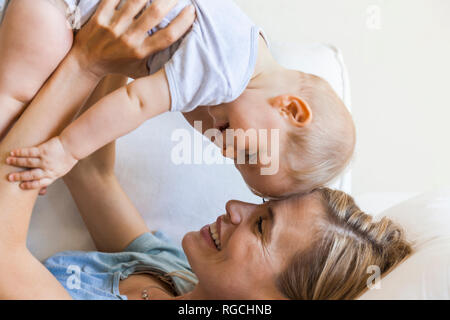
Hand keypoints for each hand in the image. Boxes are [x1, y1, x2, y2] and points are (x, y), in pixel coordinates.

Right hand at [6, 137, 77, 189]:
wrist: (73, 146)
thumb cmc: (67, 158)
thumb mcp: (62, 170)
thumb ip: (52, 175)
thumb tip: (43, 186)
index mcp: (53, 175)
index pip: (40, 183)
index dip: (30, 185)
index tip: (21, 186)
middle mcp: (49, 169)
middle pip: (32, 175)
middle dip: (20, 177)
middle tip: (9, 177)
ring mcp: (46, 160)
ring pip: (28, 162)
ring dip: (17, 162)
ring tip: (8, 161)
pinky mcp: (44, 150)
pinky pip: (30, 152)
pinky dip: (20, 152)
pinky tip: (13, 152)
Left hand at [72, 0, 195, 78]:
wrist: (86, 63)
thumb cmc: (117, 65)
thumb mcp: (140, 70)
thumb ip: (158, 63)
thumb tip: (181, 56)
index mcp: (141, 52)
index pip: (168, 36)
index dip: (183, 21)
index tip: (192, 10)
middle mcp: (129, 39)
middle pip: (155, 13)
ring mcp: (113, 26)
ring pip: (136, 0)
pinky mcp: (100, 16)